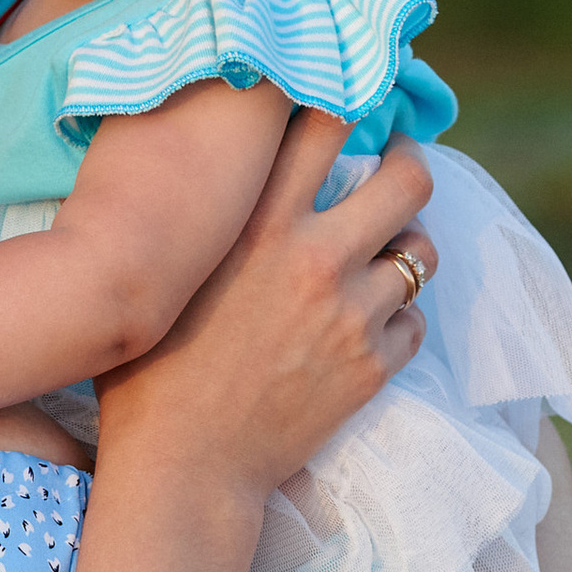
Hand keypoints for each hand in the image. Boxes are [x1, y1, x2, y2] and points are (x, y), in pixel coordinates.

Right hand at [95, 112, 435, 509]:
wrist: (182, 467)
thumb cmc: (150, 370)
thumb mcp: (167, 273)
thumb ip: (208, 216)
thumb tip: (221, 166)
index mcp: (256, 222)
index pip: (325, 123)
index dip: (348, 104)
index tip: (351, 108)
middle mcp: (314, 257)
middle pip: (410, 182)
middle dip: (410, 171)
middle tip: (397, 175)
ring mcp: (350, 314)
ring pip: (421, 256)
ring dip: (404, 254)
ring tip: (380, 263)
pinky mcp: (372, 367)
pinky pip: (413, 323)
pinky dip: (395, 323)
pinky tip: (360, 331)